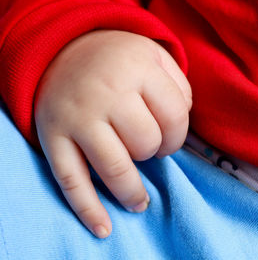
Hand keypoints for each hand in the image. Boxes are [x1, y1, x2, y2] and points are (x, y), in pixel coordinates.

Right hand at [34, 30, 191, 237]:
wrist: (64, 50)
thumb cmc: (118, 60)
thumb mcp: (155, 56)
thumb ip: (179, 86)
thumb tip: (183, 121)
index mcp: (137, 69)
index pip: (175, 117)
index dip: (179, 134)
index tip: (169, 136)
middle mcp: (106, 93)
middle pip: (146, 143)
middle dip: (155, 152)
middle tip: (149, 148)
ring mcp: (77, 117)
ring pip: (114, 167)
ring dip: (132, 190)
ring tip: (140, 201)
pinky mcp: (52, 137)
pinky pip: (71, 180)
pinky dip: (88, 209)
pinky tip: (104, 228)